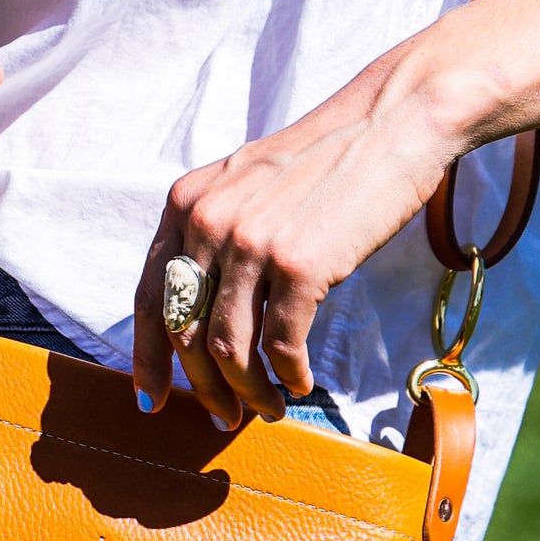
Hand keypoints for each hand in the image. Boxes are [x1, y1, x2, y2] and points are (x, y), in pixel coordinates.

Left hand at [131, 82, 454, 427]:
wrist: (392, 122)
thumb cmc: (328, 158)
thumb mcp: (248, 183)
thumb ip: (216, 232)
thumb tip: (205, 306)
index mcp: (186, 204)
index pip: (150, 296)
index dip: (148, 356)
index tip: (151, 397)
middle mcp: (208, 223)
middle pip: (185, 332)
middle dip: (202, 387)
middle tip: (221, 418)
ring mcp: (252, 243)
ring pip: (230, 348)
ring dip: (248, 392)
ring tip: (269, 410)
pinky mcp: (301, 264)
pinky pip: (281, 344)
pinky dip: (289, 375)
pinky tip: (302, 384)